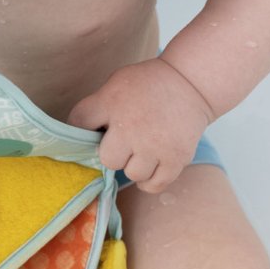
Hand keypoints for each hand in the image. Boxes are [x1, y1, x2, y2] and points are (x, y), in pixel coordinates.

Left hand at [67, 58, 214, 193]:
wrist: (190, 83)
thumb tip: (82, 136)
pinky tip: (151, 166)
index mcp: (111, 102)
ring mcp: (155, 144)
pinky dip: (150, 180)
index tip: (93, 130)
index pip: (79, 122)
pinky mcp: (176, 158)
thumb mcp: (116, 84)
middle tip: (125, 143)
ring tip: (142, 151)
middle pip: (107, 159)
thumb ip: (98, 106)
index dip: (81, 130)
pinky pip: (153, 185)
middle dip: (114, 153)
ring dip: (134, 166)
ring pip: (131, 174)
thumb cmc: (147, 84)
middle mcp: (131, 125)